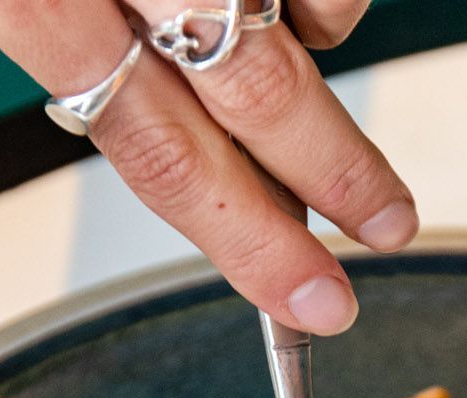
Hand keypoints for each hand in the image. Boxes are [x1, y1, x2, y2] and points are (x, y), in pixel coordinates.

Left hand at [0, 0, 412, 335]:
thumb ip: (79, 45)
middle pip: (259, 96)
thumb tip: (192, 152)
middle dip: (338, 179)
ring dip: (319, 44)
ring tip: (292, 27)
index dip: (247, 241)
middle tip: (387, 228)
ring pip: (313, 15)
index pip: (159, 150)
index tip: (313, 300)